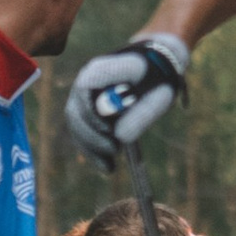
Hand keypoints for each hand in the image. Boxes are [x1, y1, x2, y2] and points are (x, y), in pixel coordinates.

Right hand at [65, 31, 190, 172]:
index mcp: (104, 69)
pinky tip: (107, 167)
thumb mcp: (159, 95)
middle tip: (114, 150)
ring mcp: (83, 96)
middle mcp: (87, 80)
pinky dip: (92, 151)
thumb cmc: (159, 79)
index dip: (92, 112)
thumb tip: (120, 136)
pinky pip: (81, 133)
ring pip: (75, 125)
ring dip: (90, 148)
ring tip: (111, 164)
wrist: (155, 68)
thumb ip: (142, 113)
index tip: (109, 130)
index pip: (85, 88)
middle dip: (92, 136)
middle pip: (75, 111)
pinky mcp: (86, 111)